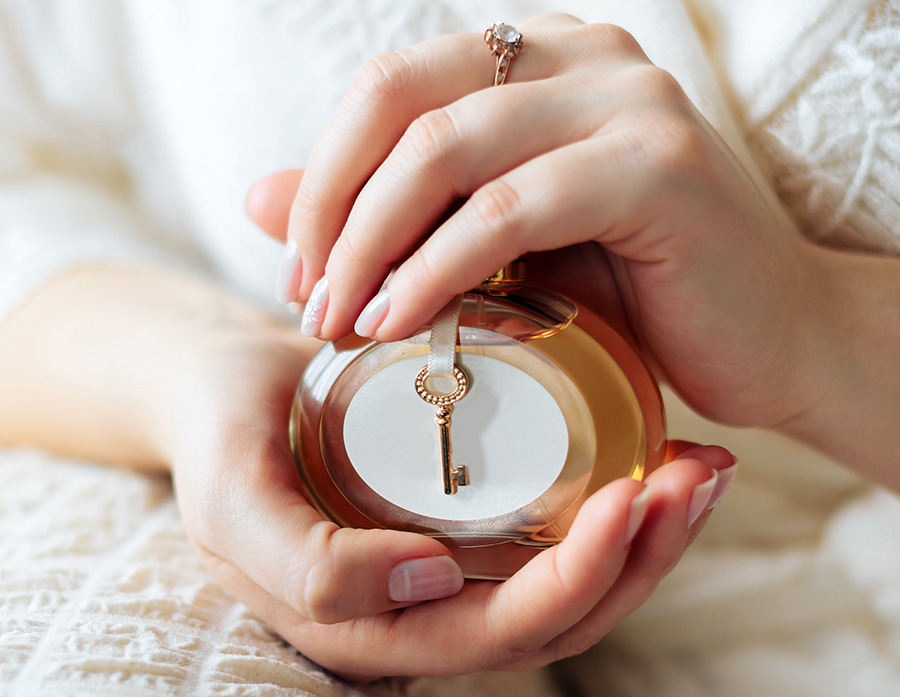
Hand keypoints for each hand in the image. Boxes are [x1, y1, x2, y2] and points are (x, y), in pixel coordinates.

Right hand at [170, 331, 735, 677]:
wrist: (218, 384)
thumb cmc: (218, 435)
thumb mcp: (229, 498)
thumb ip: (302, 564)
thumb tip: (425, 580)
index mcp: (370, 625)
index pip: (499, 633)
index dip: (574, 581)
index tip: (630, 500)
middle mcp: (424, 606)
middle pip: (560, 613)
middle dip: (641, 556)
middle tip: (695, 478)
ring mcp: (452, 560)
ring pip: (575, 577)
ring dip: (649, 532)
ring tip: (702, 468)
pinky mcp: (468, 512)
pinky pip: (557, 524)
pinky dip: (618, 497)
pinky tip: (658, 449)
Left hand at [269, 13, 829, 433]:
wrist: (769, 340)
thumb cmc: (636, 296)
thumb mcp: (497, 248)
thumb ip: (391, 215)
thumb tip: (261, 197)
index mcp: (540, 62)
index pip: (392, 88)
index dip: (325, 177)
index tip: (300, 270)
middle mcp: (583, 56)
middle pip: (402, 100)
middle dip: (331, 208)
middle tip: (309, 298)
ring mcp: (627, 102)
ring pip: (445, 148)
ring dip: (370, 243)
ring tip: (340, 319)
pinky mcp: (659, 165)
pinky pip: (511, 207)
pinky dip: (438, 267)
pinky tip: (400, 321)